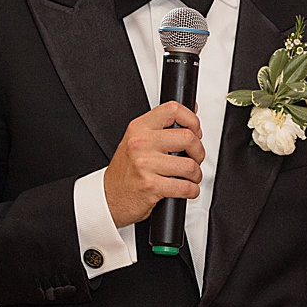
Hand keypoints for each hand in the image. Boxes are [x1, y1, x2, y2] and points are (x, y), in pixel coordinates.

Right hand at [102, 101, 203, 226]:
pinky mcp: (151, 185)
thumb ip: (161, 127)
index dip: (192, 120)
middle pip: (188, 138)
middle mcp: (141, 143)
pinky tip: (187, 189)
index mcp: (139, 128)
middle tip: (195, 158)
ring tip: (190, 177)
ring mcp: (145, 164)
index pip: (173, 110)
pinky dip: (192, 190)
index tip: (195, 130)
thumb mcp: (136, 140)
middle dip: (199, 152)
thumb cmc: (125, 171)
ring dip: (196, 175)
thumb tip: (191, 110)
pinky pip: (185, 187)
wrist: (108, 197)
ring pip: (190, 165)